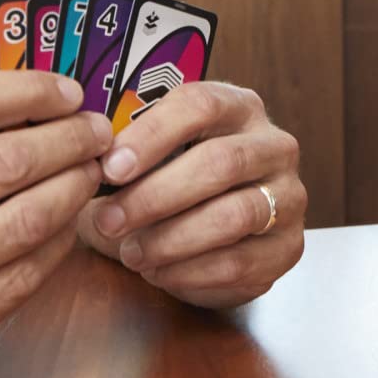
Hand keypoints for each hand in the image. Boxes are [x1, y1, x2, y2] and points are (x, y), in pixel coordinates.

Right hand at [0, 72, 108, 377]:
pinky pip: (19, 281)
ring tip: (92, 172)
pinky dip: (57, 245)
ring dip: (74, 189)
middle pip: (4, 163)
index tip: (65, 92)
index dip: (27, 90)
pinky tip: (68, 225)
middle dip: (69, 140)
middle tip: (97, 131)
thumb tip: (11, 102)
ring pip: (24, 222)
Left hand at [80, 83, 305, 308]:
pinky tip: (158, 272)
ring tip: (130, 253)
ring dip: (171, 239)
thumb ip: (125, 152)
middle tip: (109, 220)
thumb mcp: (150, 158)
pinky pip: (240, 262)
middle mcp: (275, 145)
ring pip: (233, 215)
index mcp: (239, 107)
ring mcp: (289, 197)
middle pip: (220, 162)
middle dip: (155, 195)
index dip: (153, 135)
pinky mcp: (289, 247)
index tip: (110, 168)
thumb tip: (87, 161)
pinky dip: (190, 272)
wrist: (213, 236)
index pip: (201, 105)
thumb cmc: (172, 185)